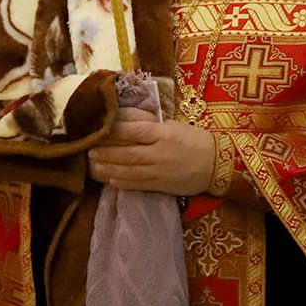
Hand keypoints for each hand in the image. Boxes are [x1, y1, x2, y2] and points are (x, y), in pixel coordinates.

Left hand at [88, 107, 213, 196]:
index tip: (99, 129)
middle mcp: (160, 153)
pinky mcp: (162, 186)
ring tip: (94, 165)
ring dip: (109, 169)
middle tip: (88, 150)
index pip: (134, 131)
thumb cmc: (194, 140)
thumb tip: (124, 119)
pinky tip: (110, 180)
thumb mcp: (173, 125)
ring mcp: (160, 172)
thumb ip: (150, 124)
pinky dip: (123, 183)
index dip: (114, 131)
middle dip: (106, 153)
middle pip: (127, 154)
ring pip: (129, 171)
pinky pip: (138, 185)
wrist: (217, 164)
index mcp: (163, 134)